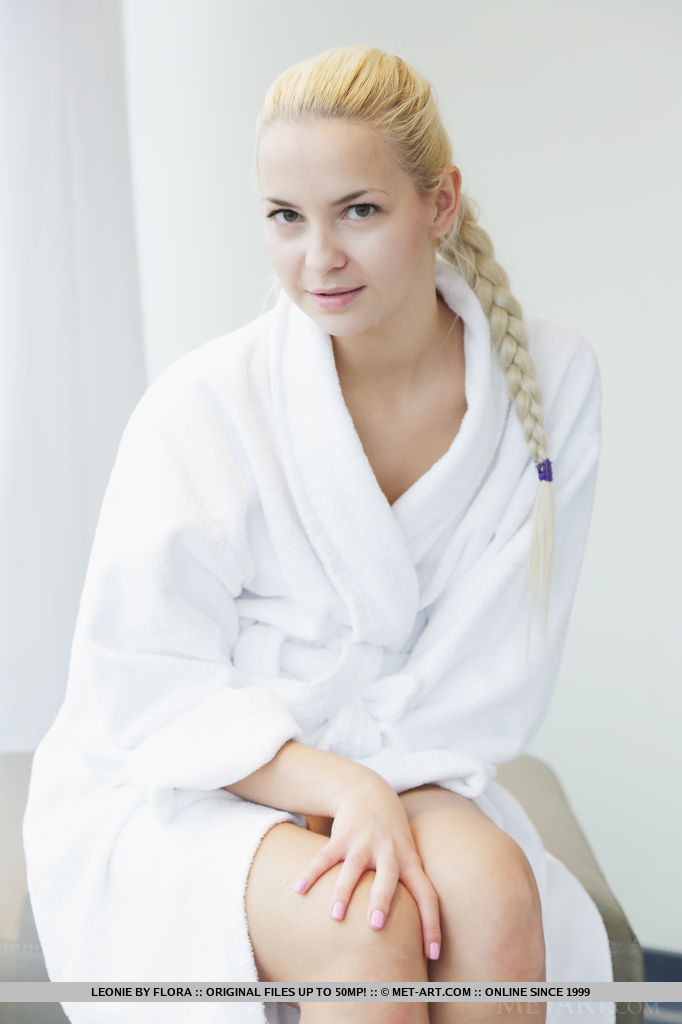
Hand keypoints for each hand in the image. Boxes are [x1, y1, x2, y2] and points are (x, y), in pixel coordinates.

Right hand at [294, 771, 440, 960]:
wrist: (370, 792)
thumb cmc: (392, 837)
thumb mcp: (408, 857)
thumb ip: (411, 887)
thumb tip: (414, 936)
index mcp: (409, 861)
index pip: (427, 894)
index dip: (432, 923)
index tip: (432, 953)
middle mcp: (389, 852)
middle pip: (388, 877)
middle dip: (381, 899)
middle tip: (375, 923)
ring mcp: (364, 842)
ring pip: (353, 868)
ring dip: (344, 891)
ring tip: (336, 915)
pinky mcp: (341, 836)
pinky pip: (325, 856)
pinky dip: (311, 872)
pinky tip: (299, 889)